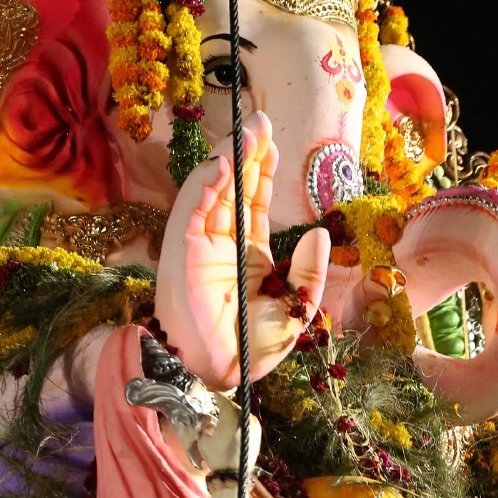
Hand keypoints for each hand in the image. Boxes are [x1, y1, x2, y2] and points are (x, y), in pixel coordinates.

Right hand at [155, 111, 328, 391]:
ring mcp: (198, 247)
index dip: (262, 172)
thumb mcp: (295, 310)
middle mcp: (219, 247)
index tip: (273, 143)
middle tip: (261, 119)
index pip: (252, 204)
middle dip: (247, 153)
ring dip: (228, 159)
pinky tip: (223, 160)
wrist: (218, 378)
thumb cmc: (250, 353)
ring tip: (248, 130)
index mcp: (246, 259)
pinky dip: (205, 182)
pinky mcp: (180, 252)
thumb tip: (317, 231)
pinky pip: (193, 208)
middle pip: (233, 189)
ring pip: (212, 191)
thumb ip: (308, 272)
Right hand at [198, 390, 262, 486]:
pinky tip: (234, 425)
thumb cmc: (217, 457)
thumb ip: (205, 425)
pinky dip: (241, 420)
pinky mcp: (258, 432)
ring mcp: (254, 425)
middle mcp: (244, 417)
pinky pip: (247, 421)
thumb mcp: (204, 440)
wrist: (234, 474)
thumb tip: (208, 420)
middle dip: (225, 405)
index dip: (217, 396)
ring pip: (242, 413)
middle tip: (218, 404)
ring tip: (225, 416)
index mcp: (231, 416)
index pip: (224, 400)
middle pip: (234, 406)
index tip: (212, 393)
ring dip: (234, 413)